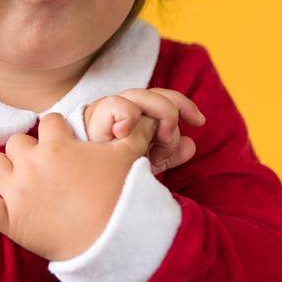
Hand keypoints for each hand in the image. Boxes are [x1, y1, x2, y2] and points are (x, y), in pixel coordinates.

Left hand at [0, 112, 157, 260]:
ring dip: (4, 168)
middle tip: (44, 166)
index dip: (56, 131)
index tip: (63, 142)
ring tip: (17, 177)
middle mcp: (32, 164)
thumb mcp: (130, 157)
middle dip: (29, 150)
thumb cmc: (124, 197)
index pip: (48, 123)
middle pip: (17, 142)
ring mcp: (18, 192)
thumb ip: (133, 131)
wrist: (115, 241)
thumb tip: (143, 116)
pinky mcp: (9, 221)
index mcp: (58, 146)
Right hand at [82, 88, 205, 173]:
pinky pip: (114, 105)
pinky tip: (126, 134)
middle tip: (169, 138)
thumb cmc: (112, 175)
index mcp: (135, 118)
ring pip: (138, 95)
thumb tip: (192, 144)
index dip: (184, 105)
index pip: (164, 98)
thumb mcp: (147, 165)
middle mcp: (122, 110)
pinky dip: (127, 115)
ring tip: (156, 142)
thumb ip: (169, 154)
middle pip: (154, 93)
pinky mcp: (92, 120)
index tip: (200, 121)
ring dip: (154, 115)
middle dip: (170, 112)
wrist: (81, 188)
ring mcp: (106, 113)